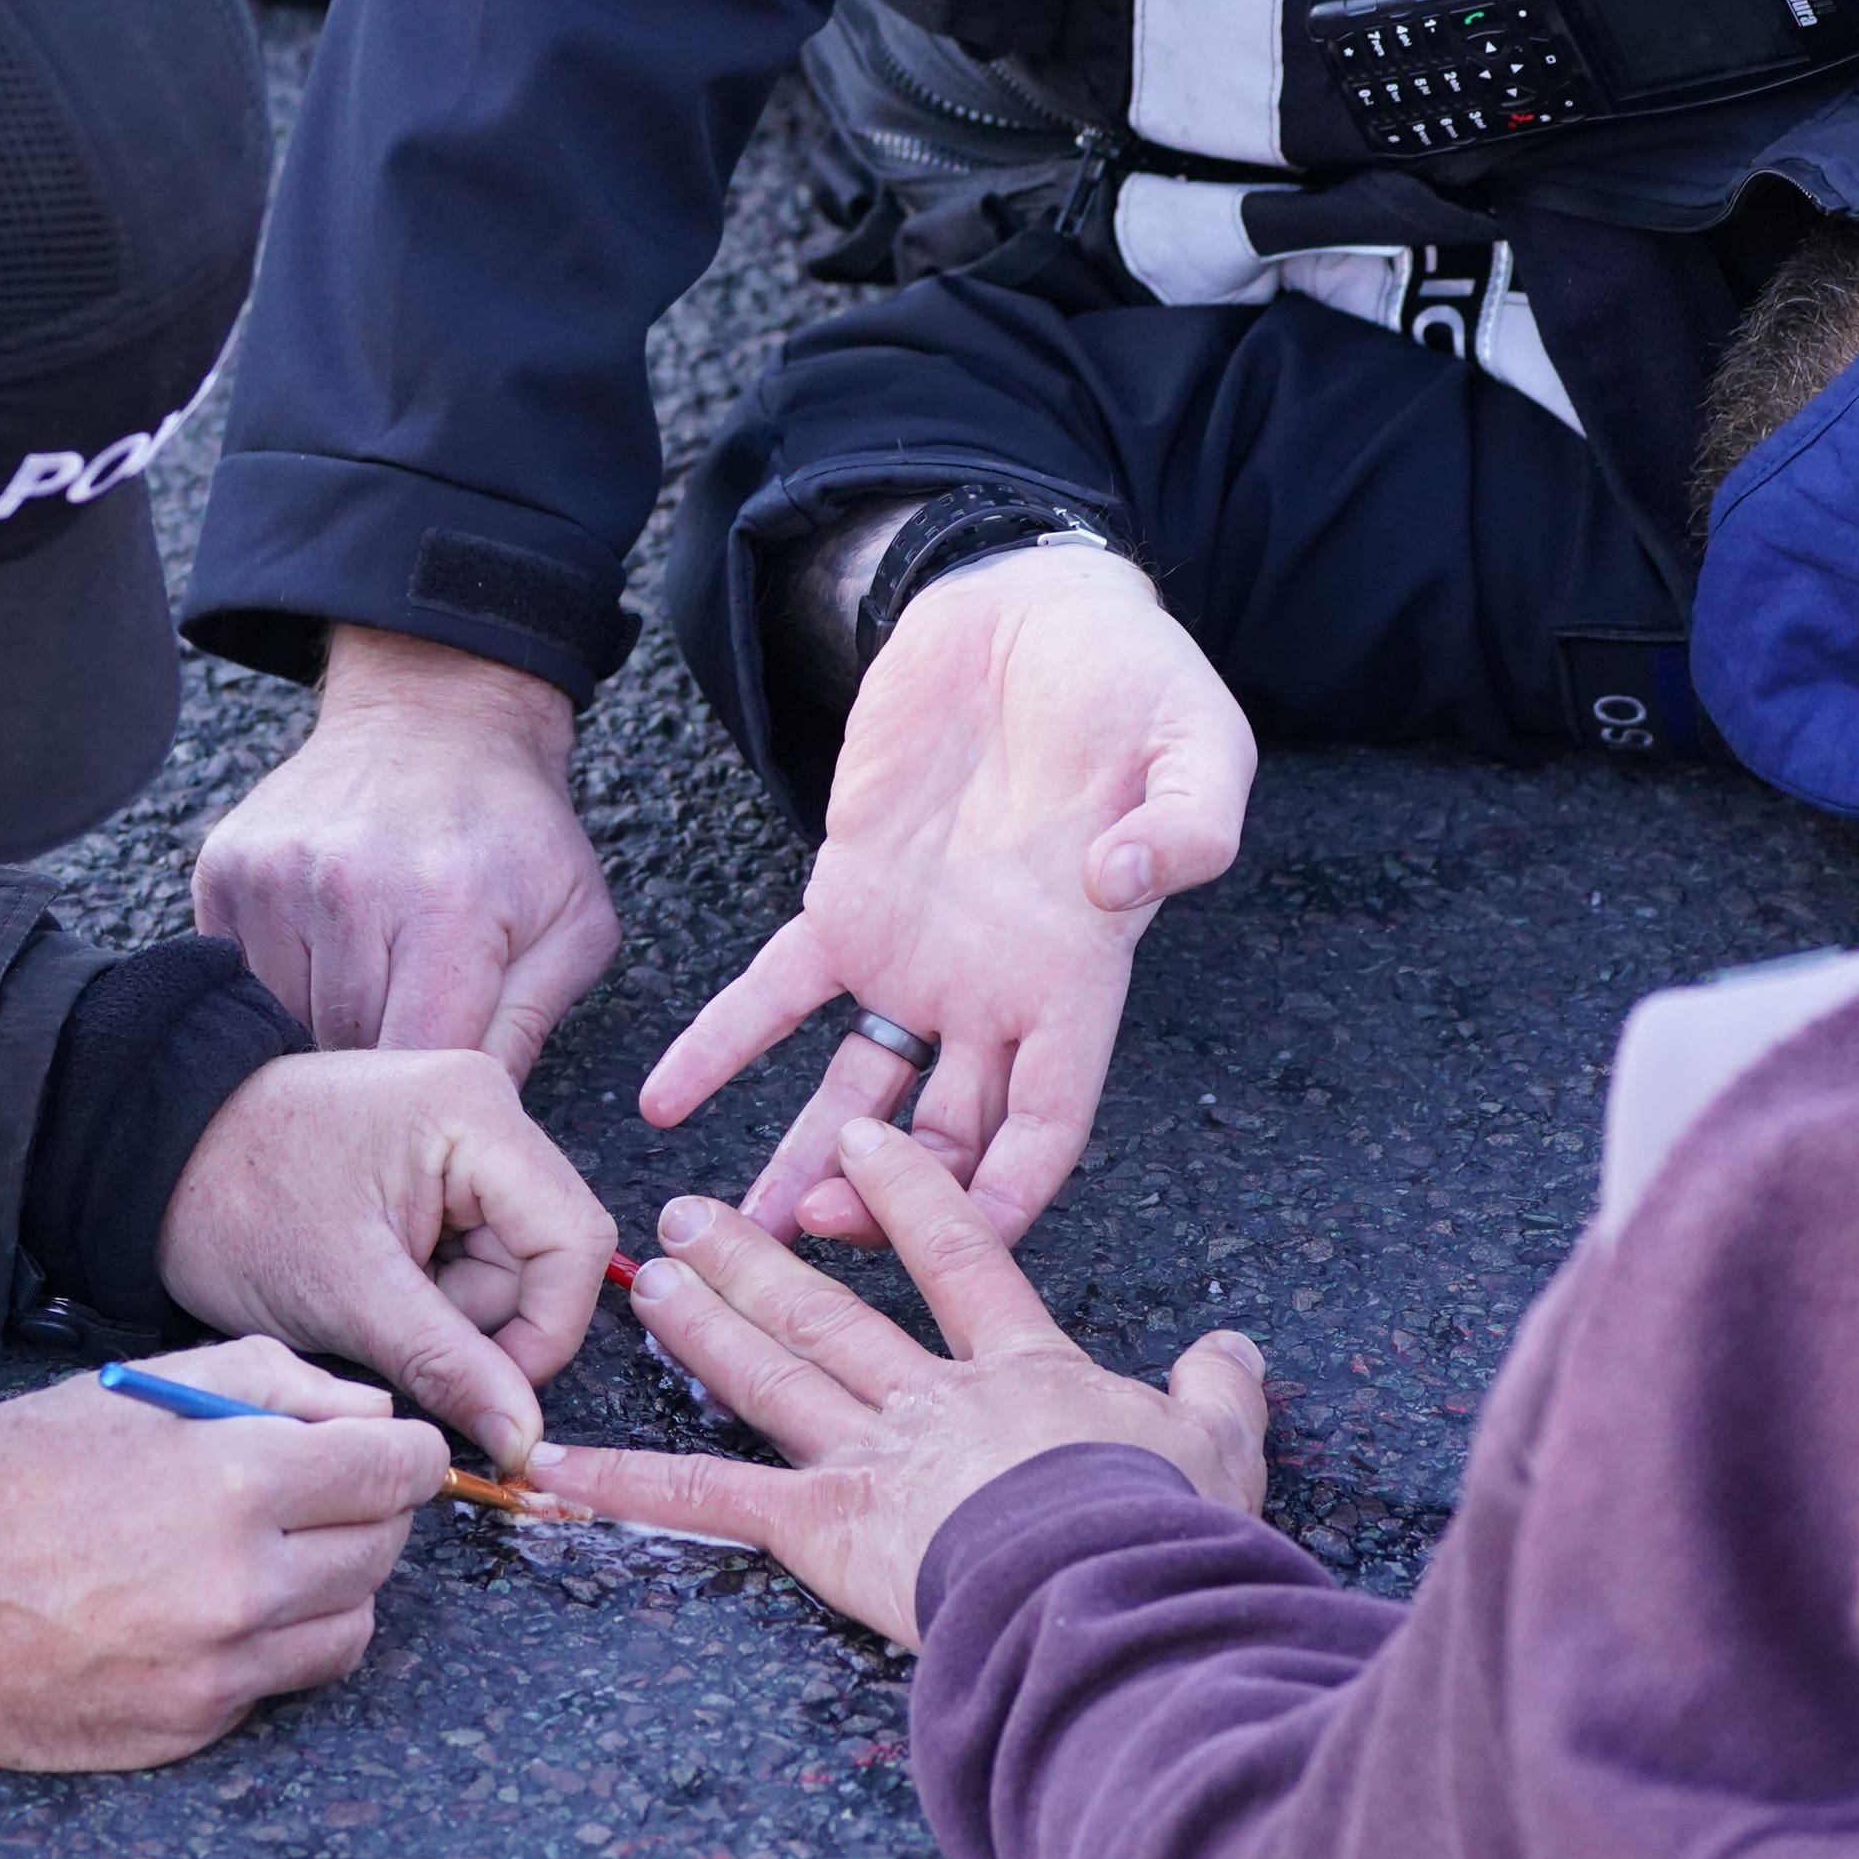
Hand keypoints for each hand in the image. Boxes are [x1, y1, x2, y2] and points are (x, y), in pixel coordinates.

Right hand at [0, 1337, 447, 1767]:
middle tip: (308, 1488)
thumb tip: (365, 1412)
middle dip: (365, 1511)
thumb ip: (266, 1381)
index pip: (397, 1471)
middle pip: (385, 1549)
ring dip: (329, 1585)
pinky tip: (197, 1610)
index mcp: (230, 1481)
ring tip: (254, 1550)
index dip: (405, 1451)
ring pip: (350, 1627)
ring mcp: (217, 1674)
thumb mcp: (126, 1390)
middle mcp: (240, 1587)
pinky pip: (278, 1684)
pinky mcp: (188, 1732)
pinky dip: (266, 1646)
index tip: (388, 1448)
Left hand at [159, 1048, 617, 1473]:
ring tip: (366, 1296)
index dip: (545, 1332)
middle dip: (480, 1319)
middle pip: (545, 1256)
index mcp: (476, 1113)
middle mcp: (487, 1109)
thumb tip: (523, 1438)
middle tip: (395, 1328)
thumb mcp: (349, 1297)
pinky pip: (471, 1254)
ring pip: (510, 1266)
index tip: (489, 1392)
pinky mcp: (437, 1167)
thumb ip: (450, 1368)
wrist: (154, 1162)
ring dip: (450, 1311)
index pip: (573, 1242)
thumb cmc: (236, 1204)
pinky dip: (429, 1291)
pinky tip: (369, 1279)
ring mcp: (463, 1137)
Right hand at [195, 625, 620, 1083]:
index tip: (443, 1099)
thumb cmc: (513, 832)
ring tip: (368, 993)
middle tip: (408, 1045)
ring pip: (283, 1025)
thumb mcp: (574, 925)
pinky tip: (323, 960)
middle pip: (344, 1052)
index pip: (417, 1058)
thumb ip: (529, 1029)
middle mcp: (347, 885)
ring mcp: (275, 874)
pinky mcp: (226, 869)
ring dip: (323, 1032)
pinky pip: (241, 982)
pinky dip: (280, 992)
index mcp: (444, 906)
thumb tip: (487, 1122)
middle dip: (379, 1067)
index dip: (430, 1096)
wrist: (436, 717)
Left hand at [529, 1120, 1266, 1647]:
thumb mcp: (1216, 1445)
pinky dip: (627, 1481)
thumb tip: (1234, 1349)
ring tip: (643, 1281)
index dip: (911, 1195)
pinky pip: (709, 1499)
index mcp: (1018, 1369)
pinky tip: (554, 1460)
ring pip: (768, 1376)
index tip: (867, 1139)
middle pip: (830, 1313)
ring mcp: (868, 1456)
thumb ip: (1216, 1390)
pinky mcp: (821, 1524)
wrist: (1113, 1587)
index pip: (958, 1258)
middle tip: (695, 1212)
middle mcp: (928, 1398)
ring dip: (702, 1329)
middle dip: (760, 1260)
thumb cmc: (1168, 1523)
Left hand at [642, 546, 1254, 1246]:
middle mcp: (994, 992)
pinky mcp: (844, 900)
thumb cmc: (1135, 681)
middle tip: (809, 1237)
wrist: (1034, 608)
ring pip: (855, 1094)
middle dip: (885, 1204)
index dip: (1009, 1197)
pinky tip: (662, 1100)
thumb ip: (1186, 824)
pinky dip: (719, 1047)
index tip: (953, 1250)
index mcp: (1080, 978)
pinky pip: (773, 994)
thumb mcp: (1196, 742)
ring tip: (735, 1230)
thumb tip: (1121, 878)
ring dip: (800, 1165)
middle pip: (943, 1141)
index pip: (1048, 1125)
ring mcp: (915, 955)